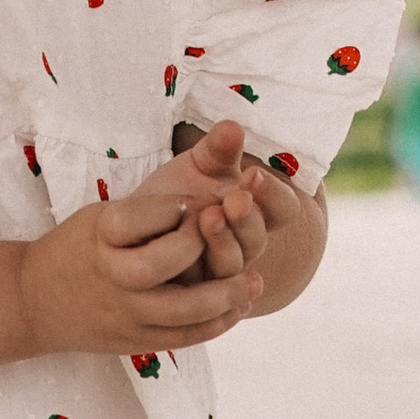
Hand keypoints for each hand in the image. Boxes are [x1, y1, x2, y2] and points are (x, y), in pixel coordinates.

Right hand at [17, 149, 263, 356]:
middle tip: (236, 237)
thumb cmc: (77, 248)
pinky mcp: (134, 341)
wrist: (32, 301)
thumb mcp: (100, 216)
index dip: (182, 207)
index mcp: (101, 235)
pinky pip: (182, 338)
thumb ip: (146, 214)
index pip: (147, 214)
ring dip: (226, 296)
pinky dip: (215, 325)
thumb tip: (209, 208)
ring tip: (254, 282)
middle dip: (206, 248)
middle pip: (165, 263)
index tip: (203, 201)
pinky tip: (235, 308)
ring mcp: (123, 312)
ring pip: (183, 311)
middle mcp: (111, 274)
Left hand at [160, 118, 270, 291]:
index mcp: (256, 212)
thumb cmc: (179, 192)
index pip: (282, 208)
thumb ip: (218, 150)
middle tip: (234, 200)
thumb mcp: (198, 166)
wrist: (138, 230)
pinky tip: (185, 246)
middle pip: (259, 238)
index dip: (273, 193)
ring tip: (209, 217)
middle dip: (248, 218)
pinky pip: (204, 288)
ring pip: (234, 264)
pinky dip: (198, 268)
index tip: (252, 174)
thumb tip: (232, 126)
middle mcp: (244, 244)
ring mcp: (220, 270)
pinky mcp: (194, 292)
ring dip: (224, 242)